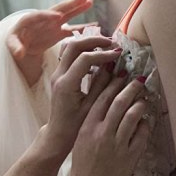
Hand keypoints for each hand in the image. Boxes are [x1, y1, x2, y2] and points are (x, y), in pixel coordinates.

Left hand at [7, 0, 93, 83]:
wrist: (21, 44)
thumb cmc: (14, 42)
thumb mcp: (11, 44)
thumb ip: (15, 47)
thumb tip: (19, 53)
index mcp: (30, 19)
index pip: (39, 15)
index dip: (47, 16)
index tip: (57, 16)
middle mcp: (44, 19)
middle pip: (57, 9)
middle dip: (69, 4)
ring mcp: (53, 24)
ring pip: (67, 15)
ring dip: (78, 9)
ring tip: (90, 1)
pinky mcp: (59, 32)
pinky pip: (72, 29)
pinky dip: (82, 28)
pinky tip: (95, 26)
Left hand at [41, 35, 121, 155]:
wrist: (58, 134)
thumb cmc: (76, 125)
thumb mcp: (93, 106)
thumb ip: (102, 84)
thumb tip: (115, 67)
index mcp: (67, 84)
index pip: (85, 58)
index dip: (103, 54)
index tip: (119, 54)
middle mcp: (58, 76)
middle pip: (74, 45)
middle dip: (94, 41)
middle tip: (113, 44)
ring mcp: (56, 74)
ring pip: (69, 47)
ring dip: (88, 44)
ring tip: (106, 48)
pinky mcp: (59, 75)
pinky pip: (69, 55)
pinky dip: (83, 51)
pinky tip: (97, 59)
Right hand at [68, 77, 151, 175]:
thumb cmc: (82, 165)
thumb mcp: (81, 139)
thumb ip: (92, 122)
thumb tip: (106, 103)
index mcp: (88, 127)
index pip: (102, 98)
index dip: (113, 84)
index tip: (121, 75)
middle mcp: (103, 133)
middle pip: (120, 102)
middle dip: (131, 88)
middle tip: (138, 80)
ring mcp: (118, 144)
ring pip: (133, 115)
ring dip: (140, 103)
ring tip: (144, 98)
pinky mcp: (130, 156)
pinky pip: (142, 134)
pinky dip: (145, 124)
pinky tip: (145, 120)